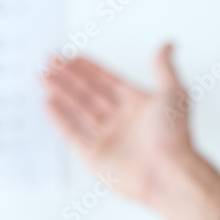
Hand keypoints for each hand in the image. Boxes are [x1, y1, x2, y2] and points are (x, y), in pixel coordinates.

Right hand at [41, 43, 219, 219]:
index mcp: (139, 105)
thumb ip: (164, 67)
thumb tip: (167, 44)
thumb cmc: (175, 137)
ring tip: (44, 78)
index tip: (73, 56)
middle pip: (89, 93)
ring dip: (61, 93)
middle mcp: (122, 121)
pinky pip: (73, 135)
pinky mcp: (96, 158)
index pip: (108, 81)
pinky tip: (48, 104)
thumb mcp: (173, 93)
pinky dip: (60, 119)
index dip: (90, 68)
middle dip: (69, 77)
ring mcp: (108, 139)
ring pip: (79, 111)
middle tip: (51, 63)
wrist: (170, 174)